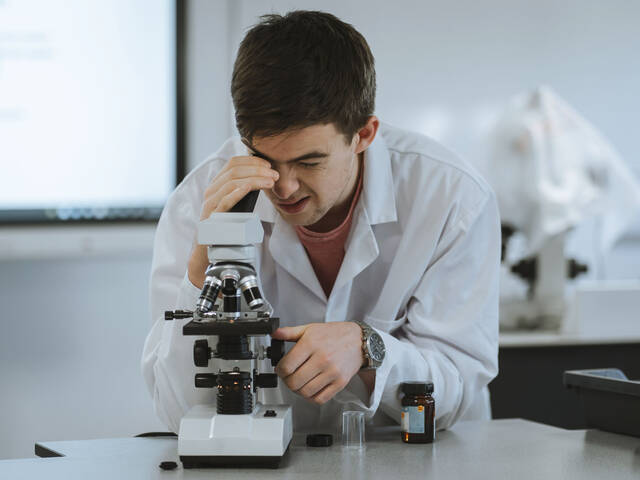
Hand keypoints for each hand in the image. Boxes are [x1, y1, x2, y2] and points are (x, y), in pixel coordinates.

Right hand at [188, 155, 278, 287]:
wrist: (208, 251)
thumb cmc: (226, 228)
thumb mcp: (237, 206)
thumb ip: (245, 192)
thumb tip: (265, 179)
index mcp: (217, 185)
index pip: (233, 163)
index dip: (252, 161)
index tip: (269, 165)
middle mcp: (211, 191)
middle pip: (234, 170)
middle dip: (257, 170)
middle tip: (274, 175)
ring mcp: (210, 203)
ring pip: (231, 182)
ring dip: (254, 179)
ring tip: (270, 182)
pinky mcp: (211, 217)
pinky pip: (224, 201)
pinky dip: (237, 192)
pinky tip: (249, 187)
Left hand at [271, 322, 364, 404]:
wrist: (359, 340)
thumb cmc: (334, 334)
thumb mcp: (310, 328)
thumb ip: (290, 332)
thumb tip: (274, 334)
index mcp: (311, 344)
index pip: (287, 366)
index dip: (279, 370)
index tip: (281, 369)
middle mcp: (322, 358)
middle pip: (294, 382)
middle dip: (287, 381)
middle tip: (289, 377)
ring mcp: (332, 372)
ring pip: (305, 392)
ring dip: (298, 390)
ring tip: (299, 382)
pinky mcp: (340, 382)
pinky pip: (320, 398)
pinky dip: (311, 397)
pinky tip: (310, 389)